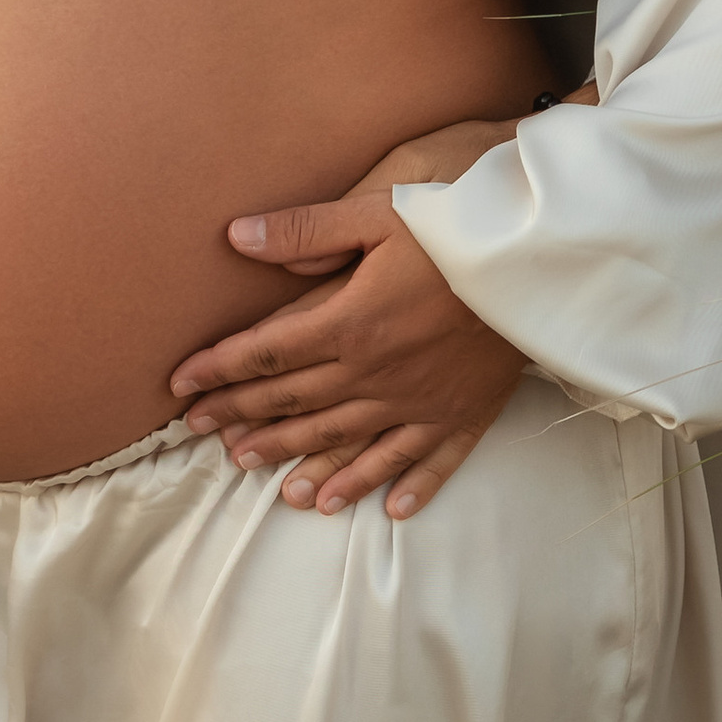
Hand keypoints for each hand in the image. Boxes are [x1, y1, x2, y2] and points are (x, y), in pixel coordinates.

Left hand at [168, 150, 530, 519]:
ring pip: (351, 442)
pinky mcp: (464, 413)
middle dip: (245, 419)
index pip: (267, 353)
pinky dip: (404, 485)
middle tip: (203, 437)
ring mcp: (421, 402)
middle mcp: (377, 374)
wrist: (540, 259)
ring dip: (308, 464)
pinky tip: (384, 510)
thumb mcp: (376, 211)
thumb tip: (235, 238)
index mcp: (350, 323)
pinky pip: (428, 461)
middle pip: (297, 404)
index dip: (220, 370)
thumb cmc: (457, 225)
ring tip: (273, 486)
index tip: (181, 386)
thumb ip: (304, 231)